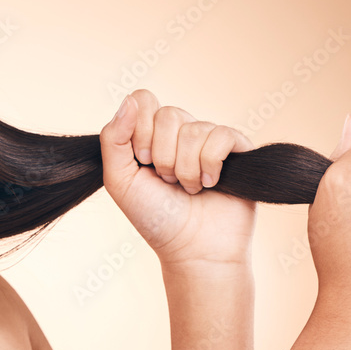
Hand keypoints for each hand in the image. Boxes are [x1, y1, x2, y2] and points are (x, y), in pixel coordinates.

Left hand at [99, 89, 257, 267]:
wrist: (192, 250)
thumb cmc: (155, 218)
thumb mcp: (120, 179)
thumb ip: (113, 138)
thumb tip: (129, 100)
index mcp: (152, 133)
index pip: (143, 100)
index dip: (140, 130)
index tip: (142, 162)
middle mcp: (181, 131)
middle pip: (168, 114)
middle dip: (163, 157)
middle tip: (167, 181)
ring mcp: (209, 138)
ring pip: (193, 130)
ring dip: (186, 169)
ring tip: (189, 189)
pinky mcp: (237, 147)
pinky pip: (220, 135)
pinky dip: (210, 165)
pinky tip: (210, 184)